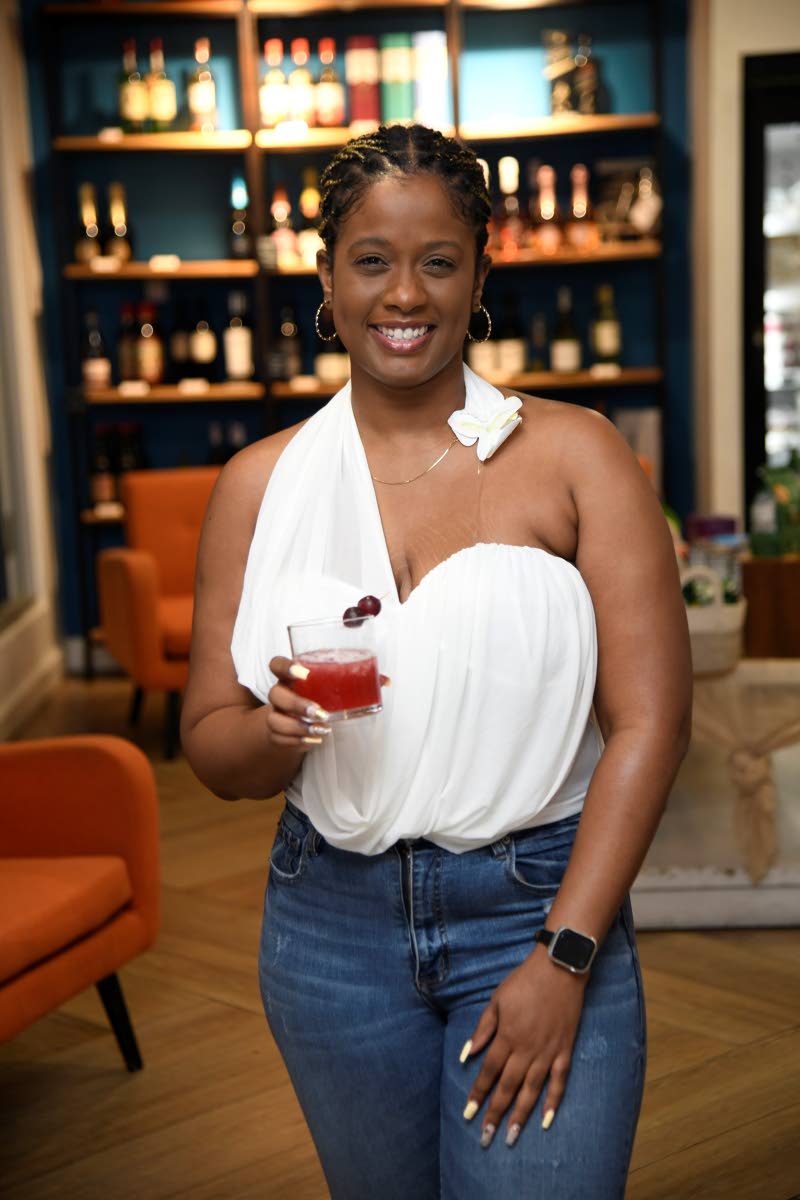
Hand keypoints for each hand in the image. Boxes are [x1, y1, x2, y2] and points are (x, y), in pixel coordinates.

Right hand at [266, 656, 389, 750]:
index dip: (285, 666)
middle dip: (297, 704)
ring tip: (322, 730)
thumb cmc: (316, 695)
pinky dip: (298, 742)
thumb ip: (356, 679)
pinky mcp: (275, 733)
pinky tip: (314, 740)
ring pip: (275, 720)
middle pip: (275, 694)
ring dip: (298, 727)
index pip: (276, 664)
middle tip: (320, 712)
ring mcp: (274, 713)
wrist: (295, 718)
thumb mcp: (332, 685)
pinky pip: (279, 739)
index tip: (303, 673)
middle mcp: (279, 692)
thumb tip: (384, 681)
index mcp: (291, 675)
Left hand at [460, 947, 588, 1147]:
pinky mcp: (564, 1050)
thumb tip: (467, 1054)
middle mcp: (526, 1049)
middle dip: (495, 1113)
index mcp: (507, 1036)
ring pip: (532, 1090)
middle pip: (508, 1087)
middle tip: (485, 1138)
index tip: (468, 1114)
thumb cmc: (523, 982)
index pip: (489, 1072)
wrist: (559, 968)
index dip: (478, 1093)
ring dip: (520, 1116)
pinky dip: (553, 1101)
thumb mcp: (496, 1000)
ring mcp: (548, 1052)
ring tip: (511, 1138)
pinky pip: (559, 1081)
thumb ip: (483, 1029)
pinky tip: (546, 1120)